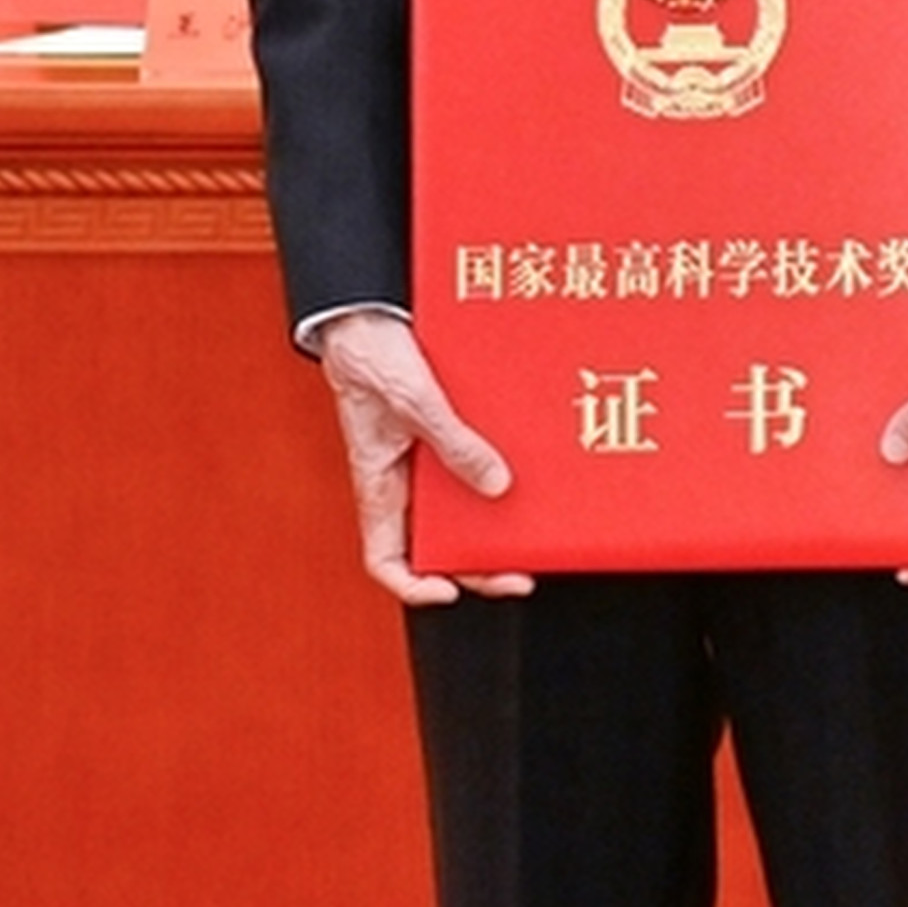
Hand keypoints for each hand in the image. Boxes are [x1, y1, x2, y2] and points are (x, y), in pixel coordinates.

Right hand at [312, 311, 529, 606]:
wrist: (371, 314)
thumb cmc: (372, 357)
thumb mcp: (416, 402)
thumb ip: (454, 444)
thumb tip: (497, 486)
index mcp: (380, 485)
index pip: (385, 558)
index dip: (413, 585)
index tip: (449, 592)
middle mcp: (405, 481)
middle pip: (439, 542)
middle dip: (478, 563)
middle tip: (521, 572)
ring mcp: (427, 459)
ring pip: (462, 508)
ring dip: (495, 524)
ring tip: (535, 534)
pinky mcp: (447, 433)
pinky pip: (474, 466)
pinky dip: (499, 478)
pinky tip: (532, 481)